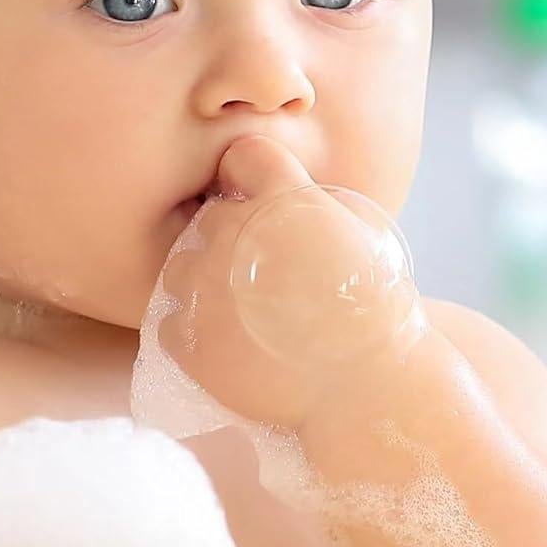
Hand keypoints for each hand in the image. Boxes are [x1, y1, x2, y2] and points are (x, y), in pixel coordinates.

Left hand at [154, 136, 423, 429]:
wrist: (369, 390)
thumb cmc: (374, 310)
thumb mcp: (360, 232)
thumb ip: (310, 202)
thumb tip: (276, 193)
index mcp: (282, 197)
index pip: (241, 157)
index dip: (252, 180)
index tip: (263, 204)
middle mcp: (236, 230)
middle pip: (212, 215)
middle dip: (233, 238)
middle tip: (263, 274)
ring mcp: (207, 284)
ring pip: (181, 266)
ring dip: (204, 283)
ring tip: (242, 313)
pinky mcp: (190, 338)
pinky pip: (172, 322)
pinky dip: (194, 333)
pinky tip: (231, 345)